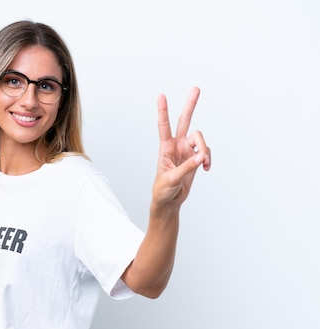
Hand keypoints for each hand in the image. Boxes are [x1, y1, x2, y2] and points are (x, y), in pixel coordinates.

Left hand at [153, 86, 210, 207]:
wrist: (169, 200)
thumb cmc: (163, 190)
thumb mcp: (172, 179)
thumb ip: (187, 167)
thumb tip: (202, 156)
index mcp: (165, 148)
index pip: (163, 126)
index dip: (163, 111)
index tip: (161, 96)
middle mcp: (176, 145)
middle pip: (184, 121)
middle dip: (190, 105)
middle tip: (196, 88)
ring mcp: (187, 150)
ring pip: (201, 139)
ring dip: (205, 150)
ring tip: (204, 164)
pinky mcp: (195, 158)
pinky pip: (206, 152)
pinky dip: (208, 159)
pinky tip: (206, 168)